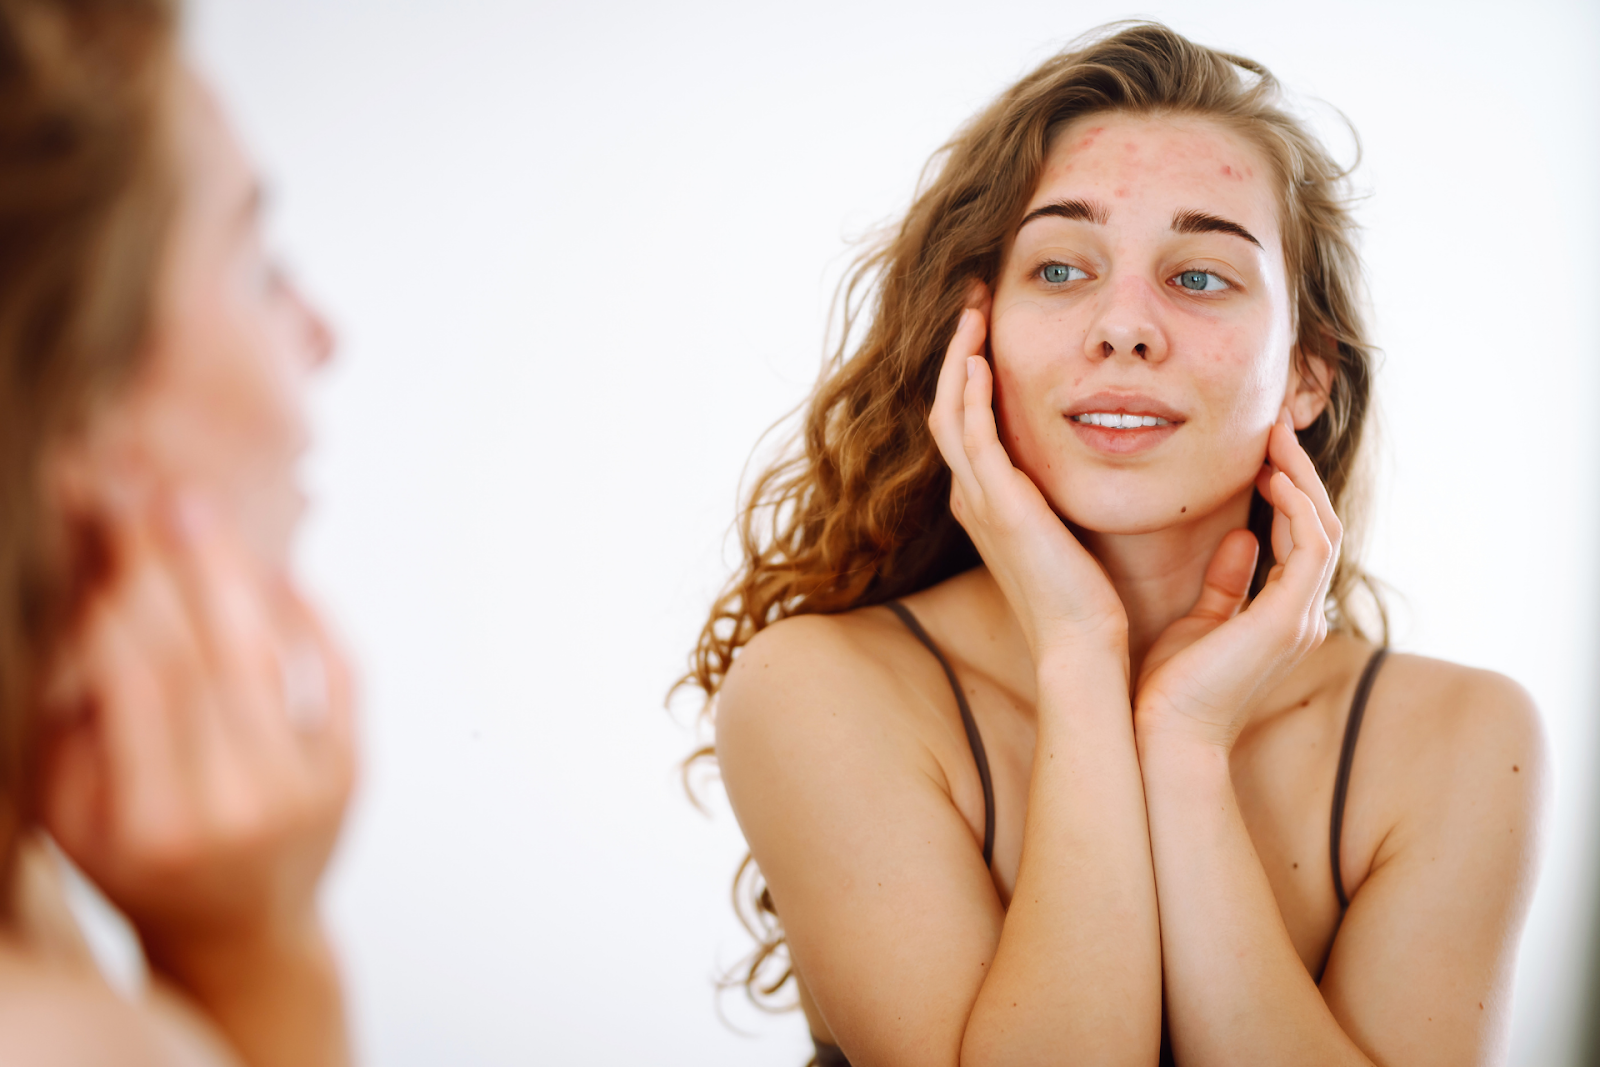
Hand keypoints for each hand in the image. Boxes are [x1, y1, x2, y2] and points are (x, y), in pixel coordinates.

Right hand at [37, 491, 354, 1061]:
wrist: (244, 931)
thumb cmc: (144, 865)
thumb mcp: (75, 817)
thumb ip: (71, 726)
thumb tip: (84, 605)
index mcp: (153, 822)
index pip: (136, 685)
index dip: (117, 603)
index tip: (99, 538)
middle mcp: (236, 806)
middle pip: (205, 658)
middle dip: (172, 567)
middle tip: (151, 497)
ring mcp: (306, 787)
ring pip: (270, 656)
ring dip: (233, 575)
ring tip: (198, 512)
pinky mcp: (353, 769)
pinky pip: (338, 673)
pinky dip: (310, 616)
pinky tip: (276, 571)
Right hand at [927, 286, 1126, 660]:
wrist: (1082, 645)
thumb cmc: (1088, 598)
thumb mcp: (1070, 531)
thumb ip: (1066, 494)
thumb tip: (1100, 456)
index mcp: (987, 502)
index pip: (965, 421)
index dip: (970, 371)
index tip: (989, 328)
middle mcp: (972, 497)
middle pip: (947, 406)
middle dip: (958, 349)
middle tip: (972, 299)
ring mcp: (979, 500)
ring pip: (950, 411)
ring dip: (959, 356)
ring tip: (973, 309)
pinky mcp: (998, 504)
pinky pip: (971, 434)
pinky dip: (971, 392)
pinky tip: (982, 359)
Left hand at [1135, 408, 1340, 748]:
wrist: (1161, 733)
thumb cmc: (1170, 686)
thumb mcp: (1199, 620)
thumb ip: (1227, 580)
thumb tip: (1242, 535)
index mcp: (1282, 616)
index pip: (1301, 539)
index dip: (1289, 491)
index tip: (1262, 451)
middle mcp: (1301, 616)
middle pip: (1319, 526)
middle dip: (1300, 473)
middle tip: (1274, 428)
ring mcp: (1300, 618)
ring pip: (1323, 529)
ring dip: (1302, 479)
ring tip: (1274, 440)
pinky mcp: (1287, 619)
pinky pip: (1312, 548)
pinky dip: (1298, 507)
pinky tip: (1273, 477)